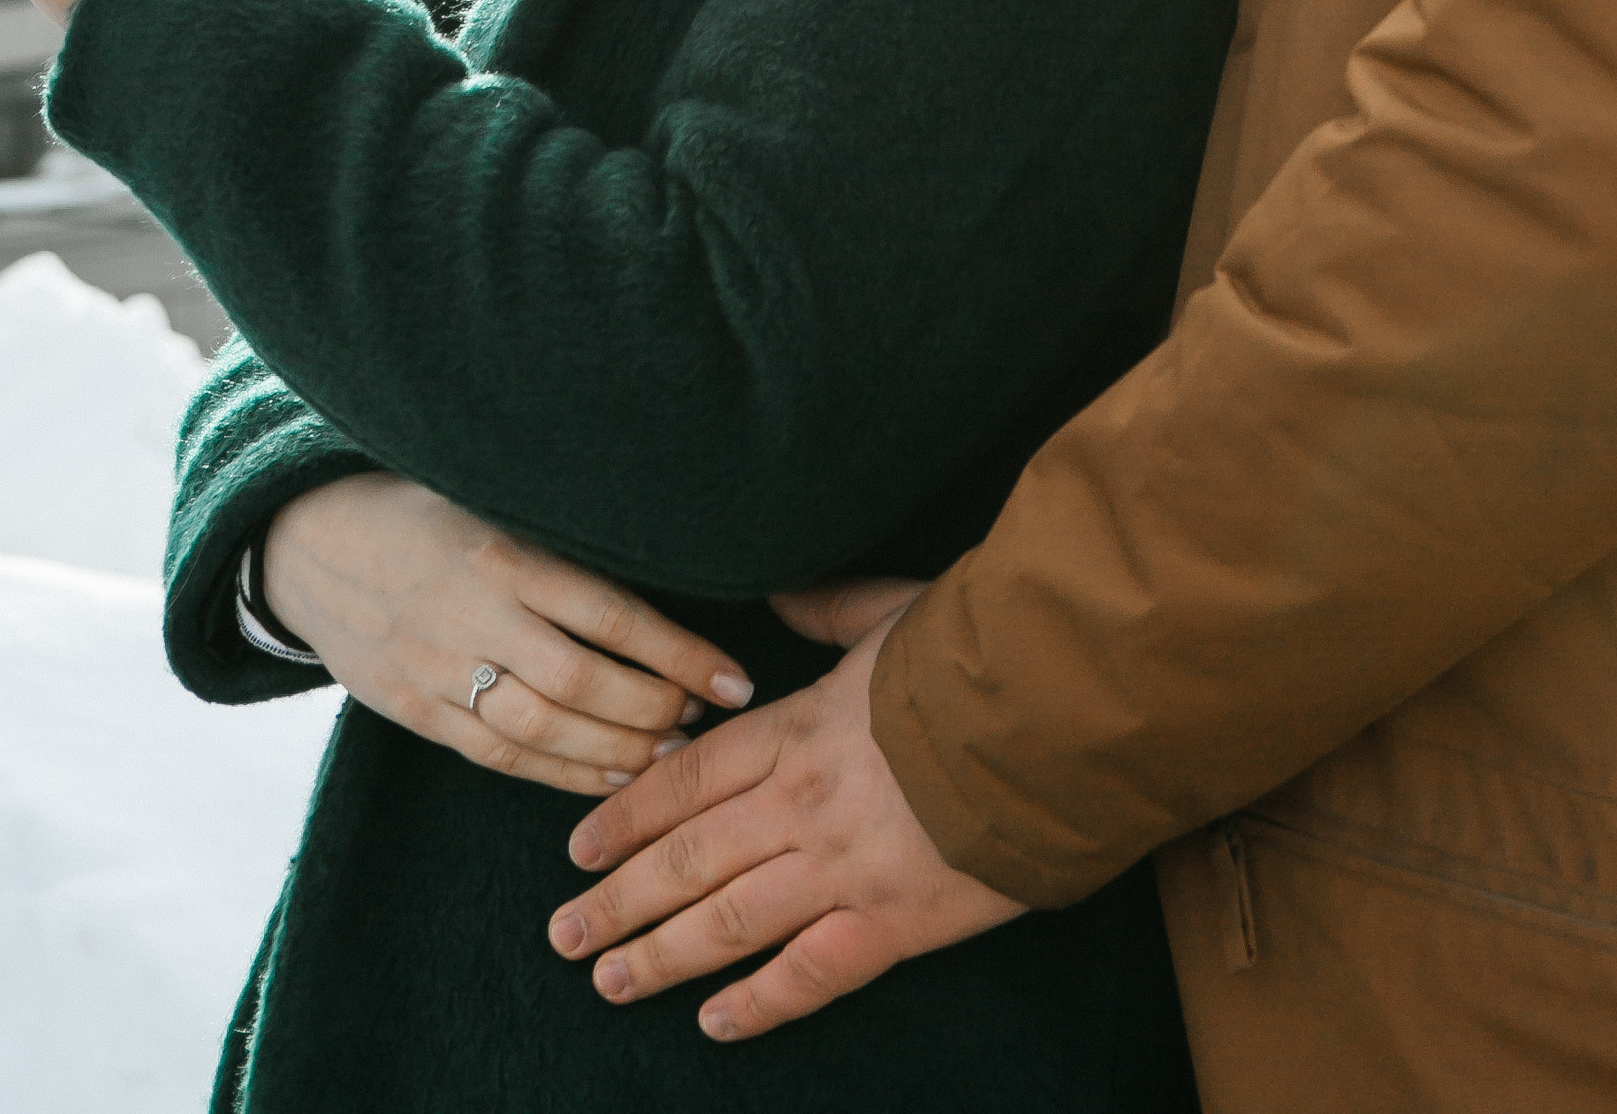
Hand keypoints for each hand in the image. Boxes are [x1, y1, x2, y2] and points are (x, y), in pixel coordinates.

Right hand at [263, 473, 756, 796]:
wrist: (308, 544)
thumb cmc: (422, 510)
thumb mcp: (489, 498)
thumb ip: (560, 538)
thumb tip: (664, 560)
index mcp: (505, 553)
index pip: (611, 615)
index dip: (680, 654)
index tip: (734, 679)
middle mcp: (476, 614)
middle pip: (585, 682)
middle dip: (657, 709)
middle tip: (707, 718)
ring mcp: (441, 670)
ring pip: (546, 728)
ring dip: (619, 749)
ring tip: (673, 753)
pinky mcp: (417, 711)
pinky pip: (502, 755)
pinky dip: (565, 775)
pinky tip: (613, 778)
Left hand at [549, 586, 1023, 1038]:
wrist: (1054, 714)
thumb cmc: (978, 653)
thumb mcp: (893, 609)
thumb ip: (828, 609)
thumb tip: (782, 592)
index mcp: (797, 727)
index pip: (687, 779)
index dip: (627, 815)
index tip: (577, 847)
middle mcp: (801, 805)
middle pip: (687, 859)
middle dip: (618, 900)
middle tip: (562, 934)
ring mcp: (841, 870)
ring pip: (728, 924)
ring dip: (660, 957)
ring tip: (608, 982)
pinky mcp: (893, 922)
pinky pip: (809, 975)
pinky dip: (758, 1004)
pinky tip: (715, 1024)